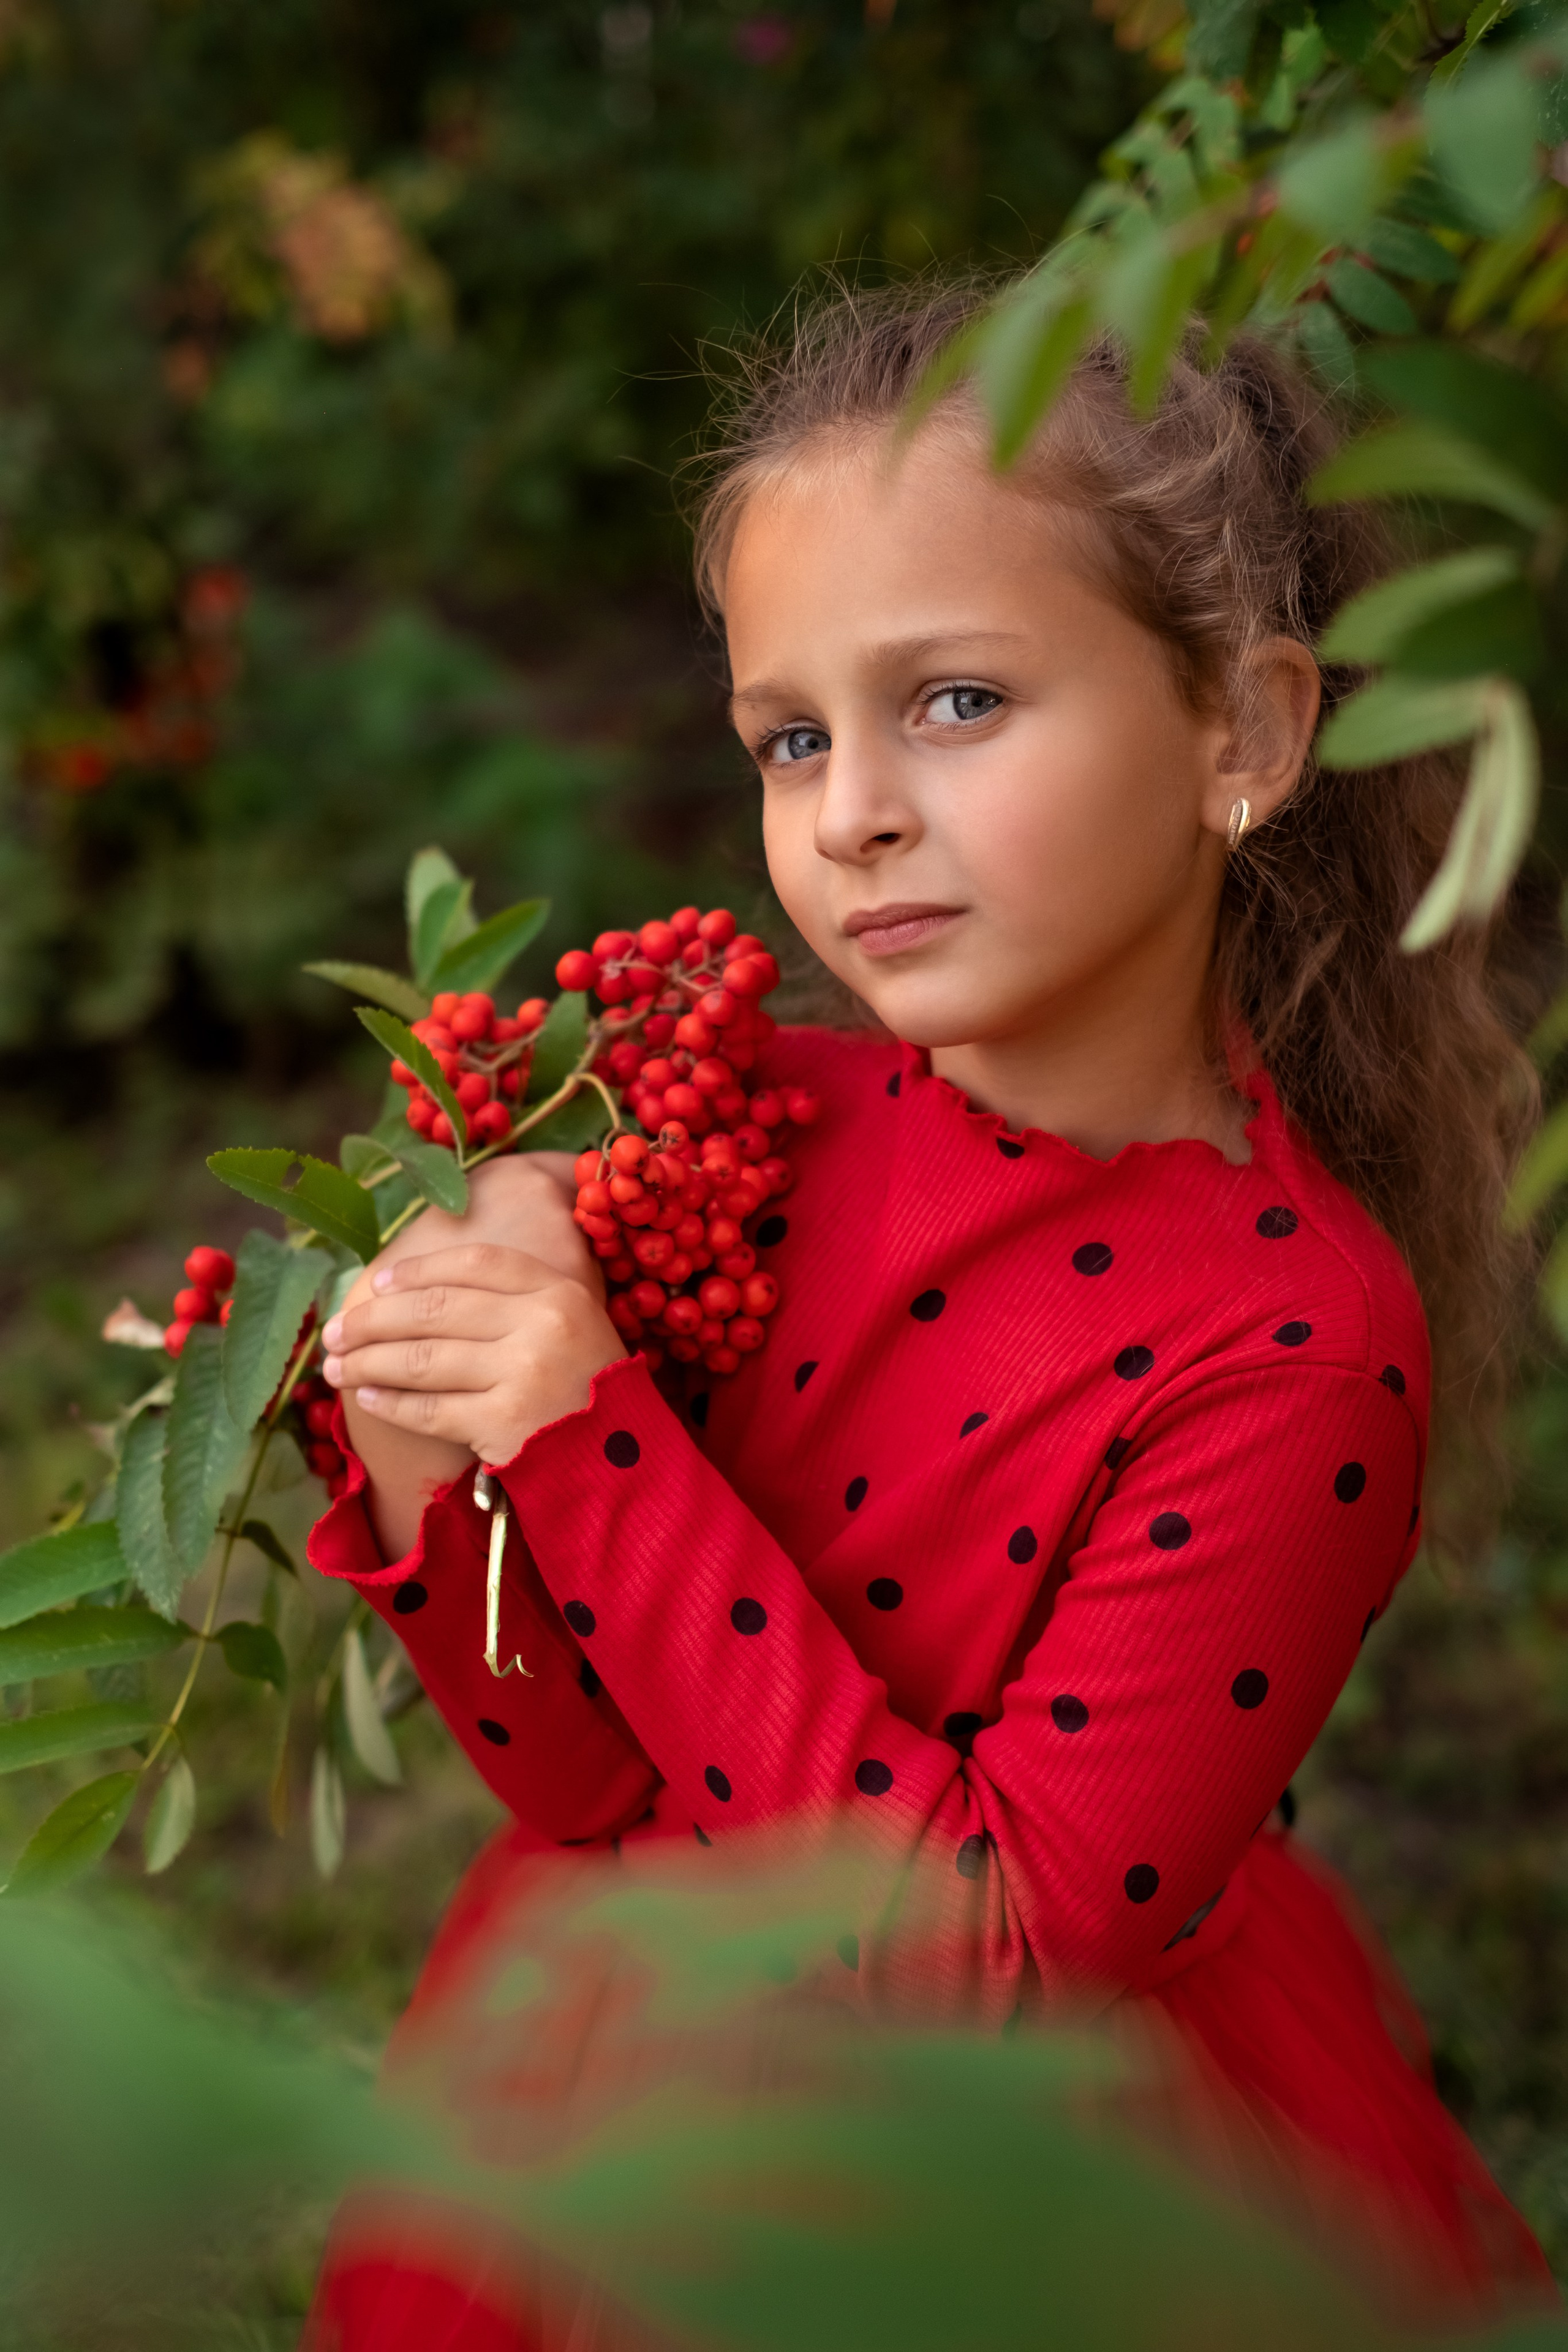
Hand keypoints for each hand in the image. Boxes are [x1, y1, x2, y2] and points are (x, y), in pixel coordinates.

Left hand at [322, 1238, 625, 1469]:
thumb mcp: (575, 1328)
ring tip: (335, 1368)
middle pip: (435, 1308)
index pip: (475, 1263)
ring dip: (367, 1362)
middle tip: (335, 1332)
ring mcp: (524, 1372)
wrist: (627, 1467)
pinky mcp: (504, 1423)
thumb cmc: (591, 1395)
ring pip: (422, 1358)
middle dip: (373, 1319)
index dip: (417, 1269)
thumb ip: (515, 1304)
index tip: (376, 1283)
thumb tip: (415, 1292)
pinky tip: (368, 1399)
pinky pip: (429, 1408)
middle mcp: (543, 1323)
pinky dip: (391, 1403)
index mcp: (560, 1291)